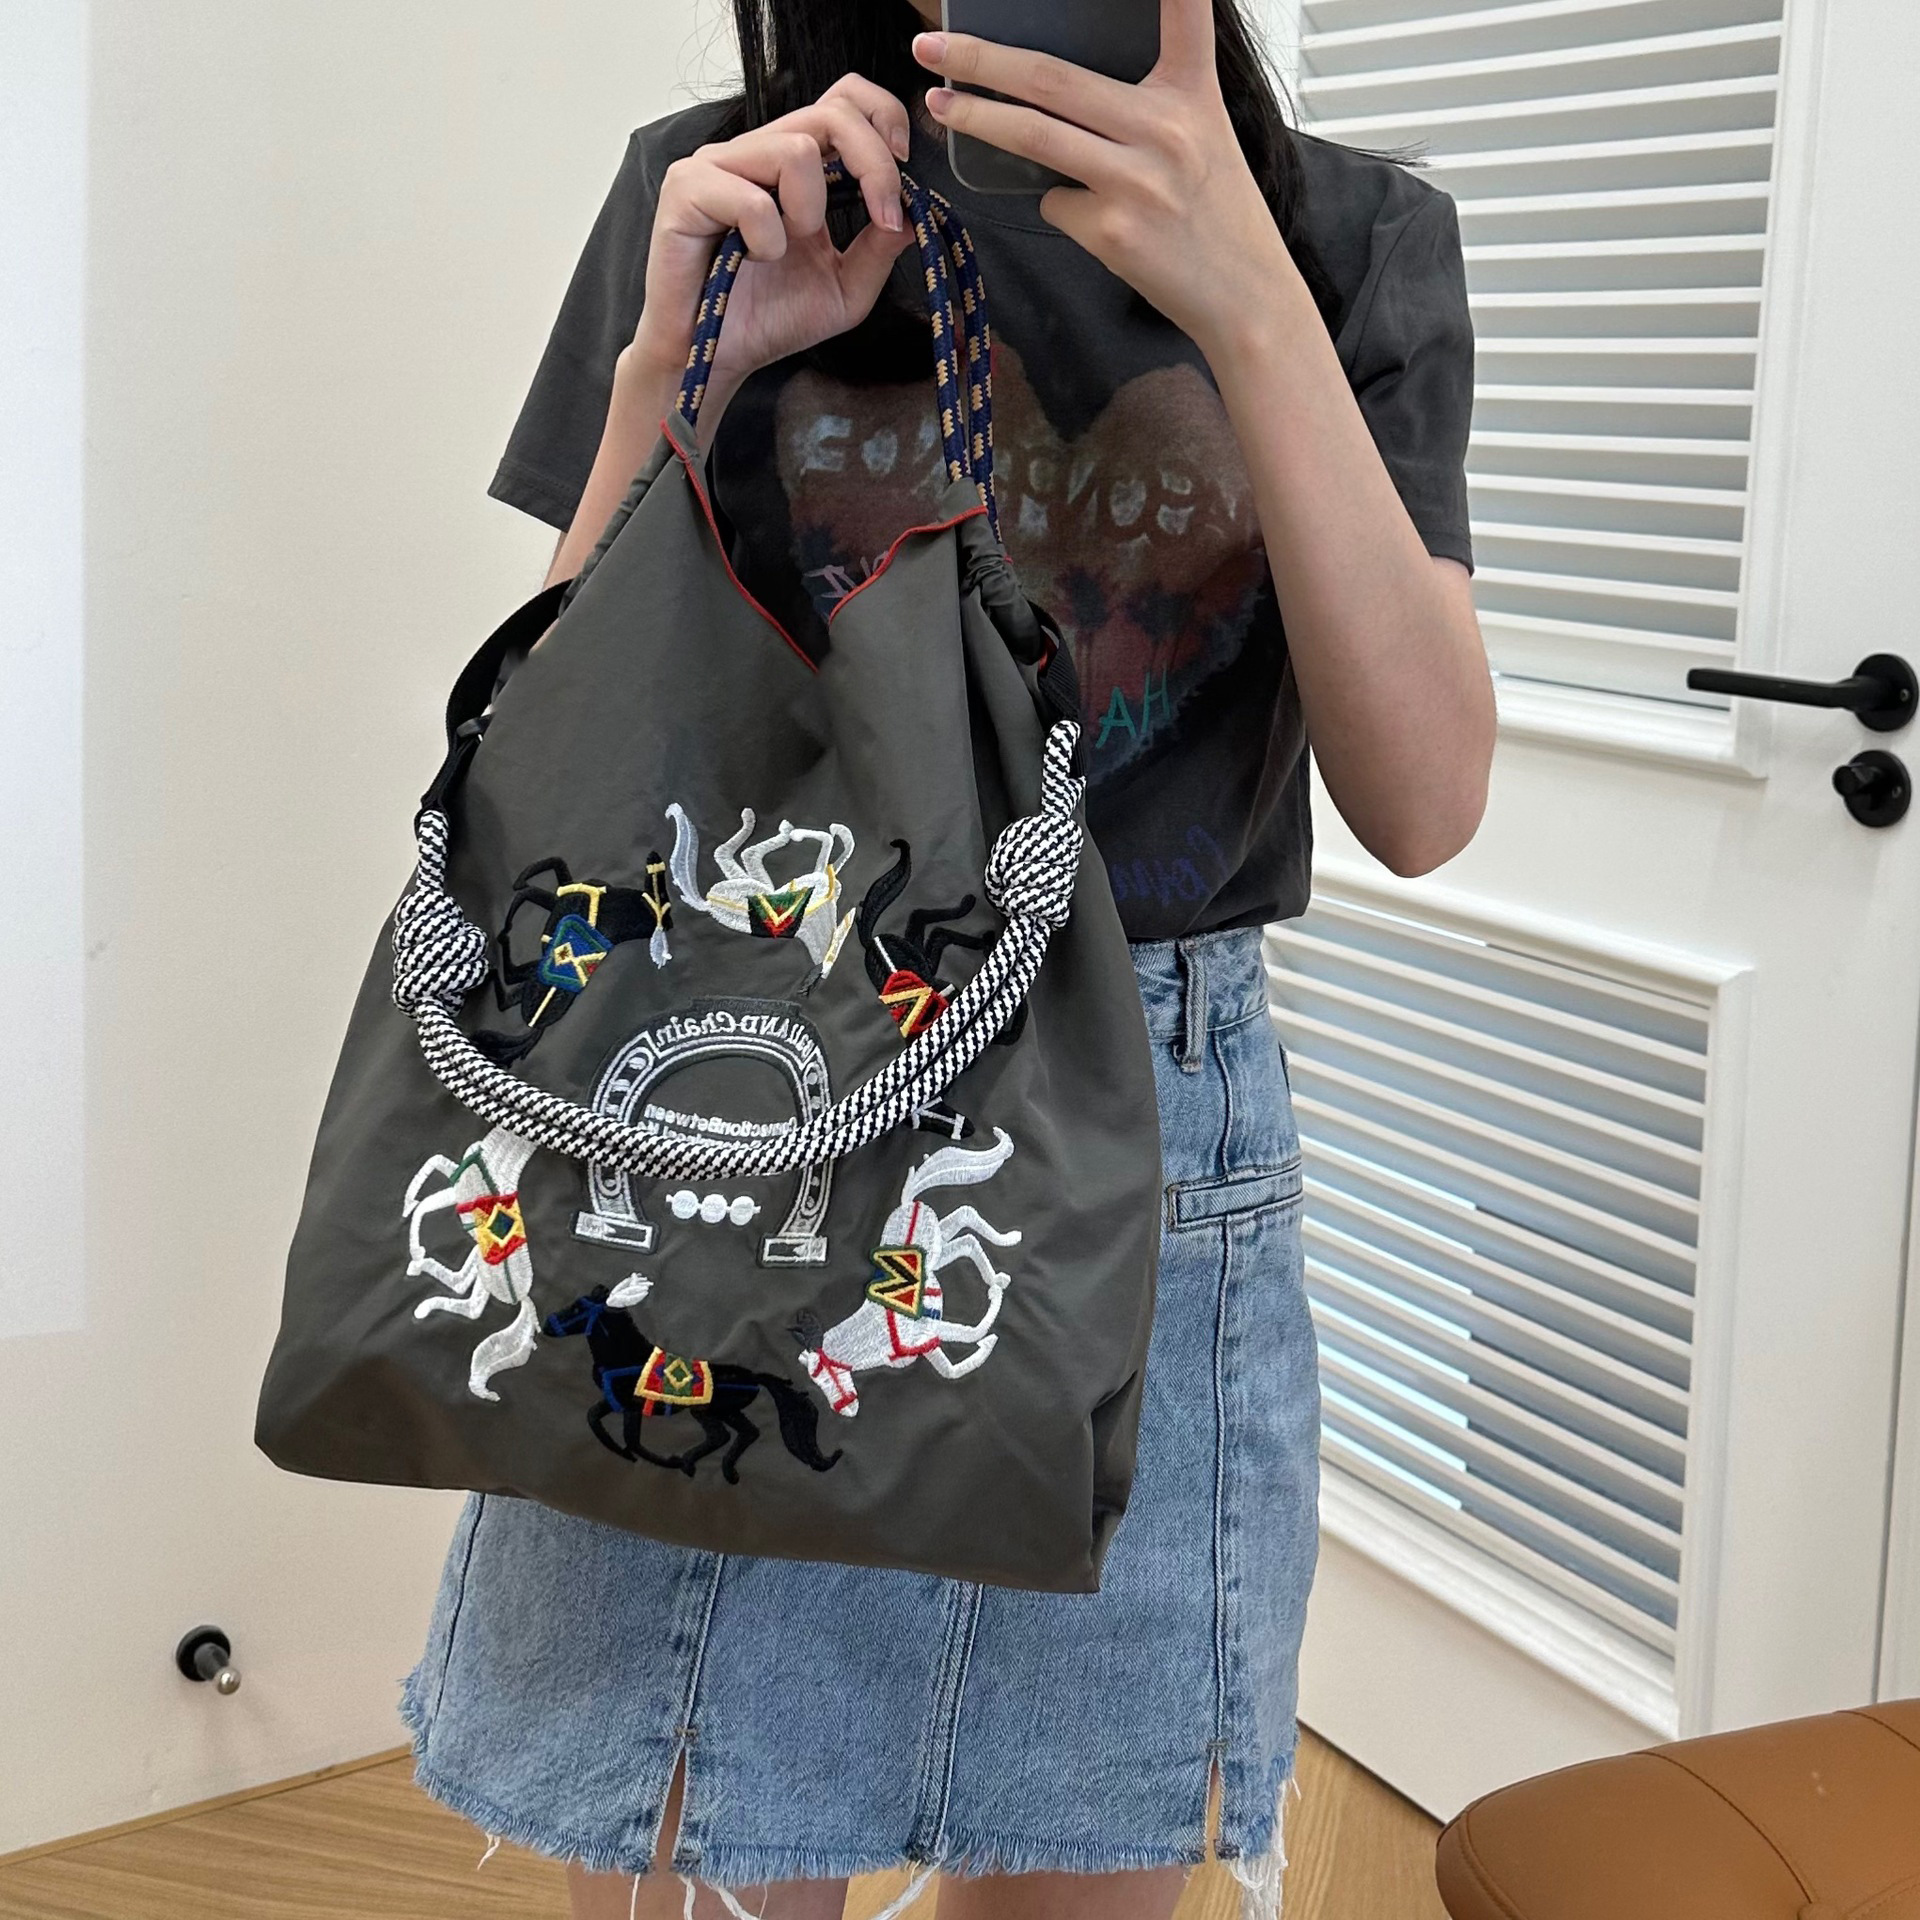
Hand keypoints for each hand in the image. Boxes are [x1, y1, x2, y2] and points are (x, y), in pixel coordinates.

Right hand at [627, 77, 918, 402]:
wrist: (714, 358)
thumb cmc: (768, 320)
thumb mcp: (845, 289)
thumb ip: (879, 250)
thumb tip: (916, 212)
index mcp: (793, 164)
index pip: (844, 99)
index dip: (883, 117)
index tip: (902, 169)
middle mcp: (756, 152)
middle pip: (832, 112)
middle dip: (874, 165)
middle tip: (883, 216)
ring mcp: (717, 164)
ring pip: (796, 148)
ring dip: (811, 209)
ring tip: (788, 249)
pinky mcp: (686, 188)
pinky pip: (750, 198)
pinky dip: (766, 238)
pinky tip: (752, 259)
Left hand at [914, 0, 1299, 356]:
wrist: (1245, 296)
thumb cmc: (1217, 216)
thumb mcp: (1204, 136)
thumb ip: (1146, 106)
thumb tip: (1060, 96)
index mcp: (1191, 94)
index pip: (1184, 14)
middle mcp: (1164, 127)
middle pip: (1052, 78)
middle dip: (982, 59)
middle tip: (933, 48)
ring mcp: (1135, 180)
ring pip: (1033, 135)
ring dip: (976, 118)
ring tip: (940, 104)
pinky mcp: (1113, 230)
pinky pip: (1054, 202)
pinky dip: (1056, 204)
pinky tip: (1091, 217)